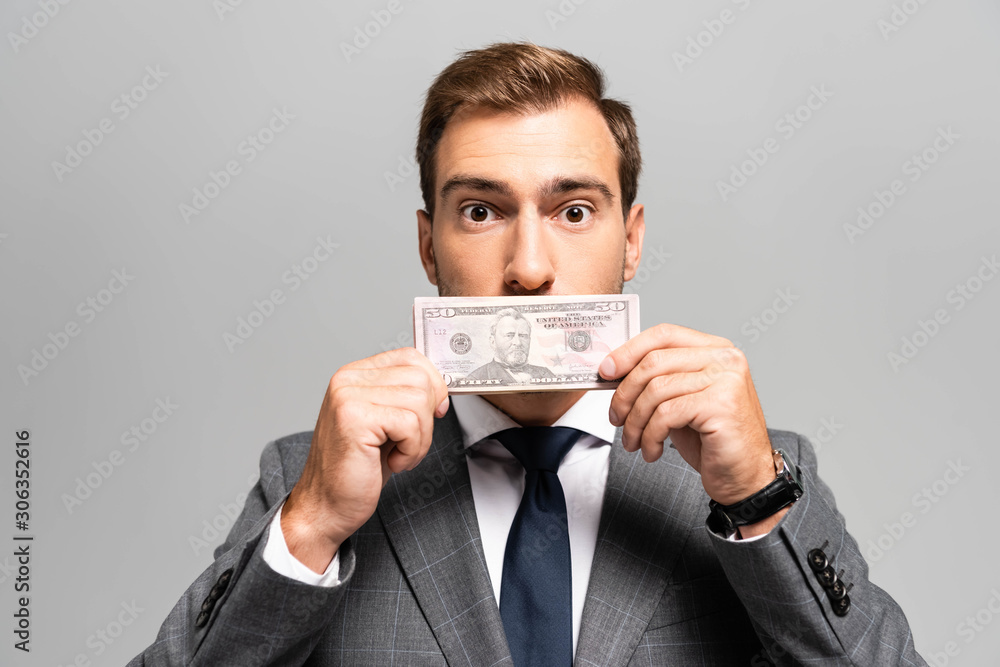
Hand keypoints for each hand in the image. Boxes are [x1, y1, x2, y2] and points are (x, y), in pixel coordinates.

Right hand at [281, 348, 449, 571]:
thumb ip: (406, 397)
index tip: (433, 412)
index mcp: (355, 375)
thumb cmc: (358, 469)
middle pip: (420, 378)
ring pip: (419, 400)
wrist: (326, 507)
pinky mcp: (354, 419)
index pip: (411, 357)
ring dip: (420, 437)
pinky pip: (410, 424)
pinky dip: (412, 450)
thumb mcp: (387, 424)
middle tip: (408, 444)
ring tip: (398, 455)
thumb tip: (441, 388)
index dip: (433, 385)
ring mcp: (348, 396)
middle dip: (428, 417)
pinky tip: (392, 462)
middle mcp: (348, 379)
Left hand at [599, 324, 775, 508]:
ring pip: (656, 390)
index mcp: (715, 349)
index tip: (606, 371)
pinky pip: (666, 414)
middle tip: (615, 417)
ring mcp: (725, 379)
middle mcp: (724, 359)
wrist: (745, 477)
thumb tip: (613, 371)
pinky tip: (652, 450)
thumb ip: (656, 381)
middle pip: (655, 361)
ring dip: (635, 421)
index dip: (629, 350)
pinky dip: (651, 435)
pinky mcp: (721, 405)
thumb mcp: (679, 401)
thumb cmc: (712, 441)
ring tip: (633, 442)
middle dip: (625, 393)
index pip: (664, 334)